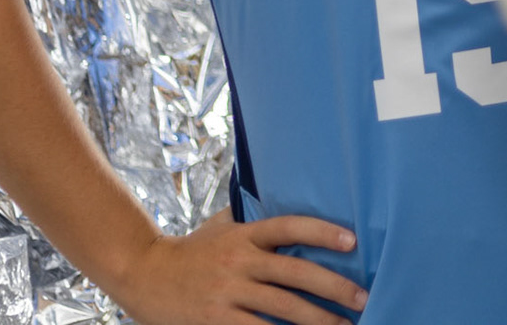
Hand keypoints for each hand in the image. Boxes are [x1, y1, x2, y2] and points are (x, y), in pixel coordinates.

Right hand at [105, 209, 369, 324]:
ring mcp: (227, 293)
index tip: (353, 240)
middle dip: (334, 287)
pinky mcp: (216, 321)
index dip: (322, 231)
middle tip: (364, 298)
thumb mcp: (220, 227)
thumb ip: (250, 217)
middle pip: (295, 272)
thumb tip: (283, 194)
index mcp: (244, 235)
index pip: (290, 226)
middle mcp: (238, 261)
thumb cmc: (190, 252)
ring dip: (318, 320)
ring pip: (282, 308)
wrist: (142, 275)